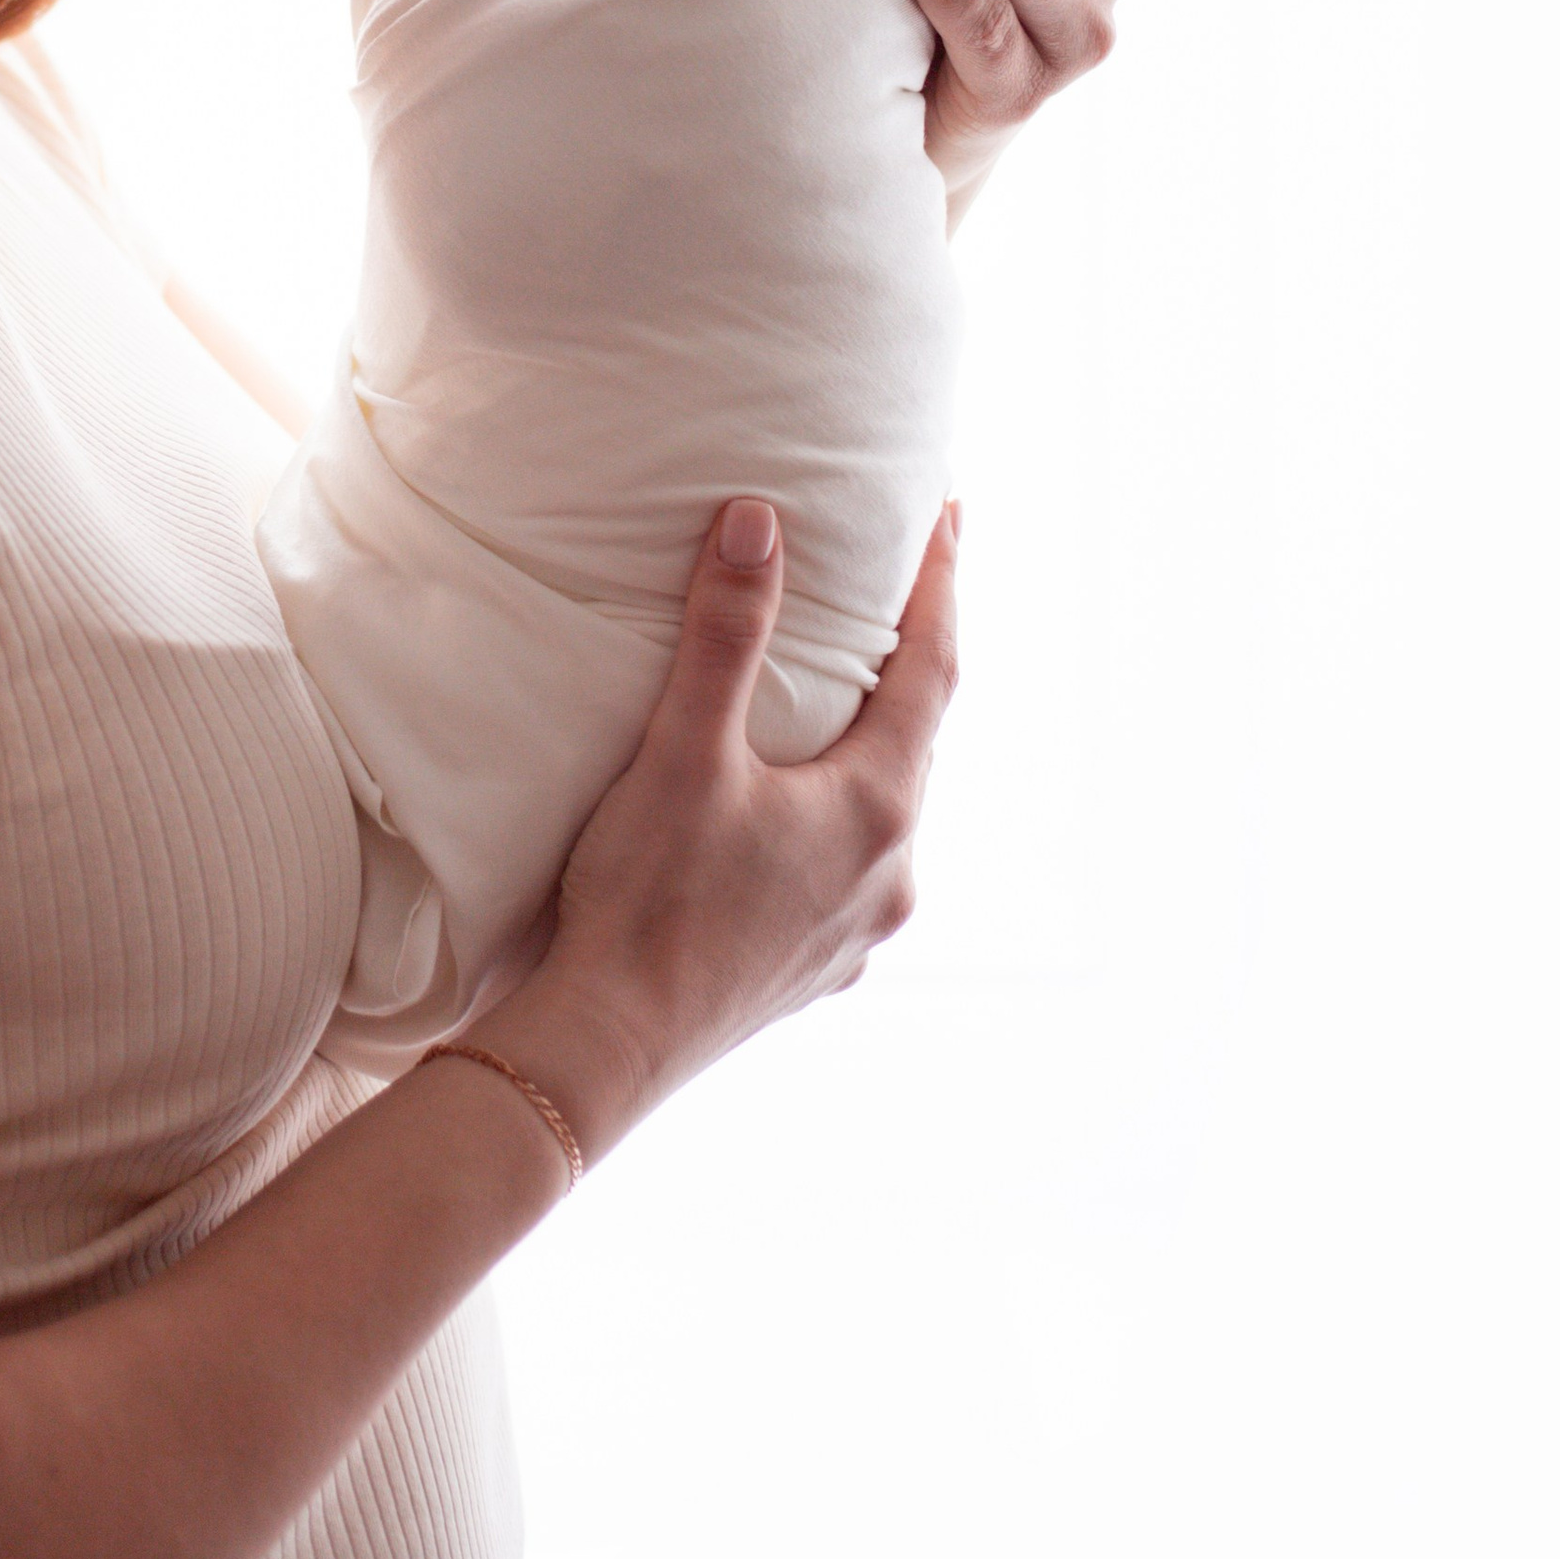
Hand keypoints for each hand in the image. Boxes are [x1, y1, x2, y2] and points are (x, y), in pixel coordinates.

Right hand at [475, 496, 958, 1163]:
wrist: (608, 1046)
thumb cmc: (646, 896)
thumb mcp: (684, 751)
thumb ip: (724, 635)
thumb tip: (757, 520)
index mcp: (876, 808)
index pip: (932, 668)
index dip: (941, 584)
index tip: (951, 512)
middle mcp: (891, 873)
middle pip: (915, 740)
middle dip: (907, 659)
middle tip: (896, 587)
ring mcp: (859, 930)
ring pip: (881, 810)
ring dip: (869, 745)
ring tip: (841, 695)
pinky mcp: (817, 967)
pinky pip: (847, 868)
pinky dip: (832, 815)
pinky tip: (792, 813)